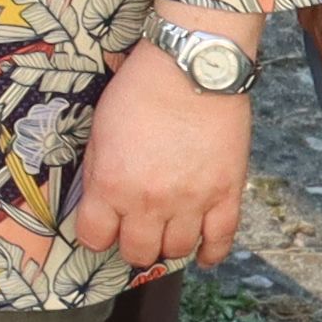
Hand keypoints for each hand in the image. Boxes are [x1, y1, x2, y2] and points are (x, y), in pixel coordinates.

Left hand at [67, 38, 254, 273]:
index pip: (94, 237)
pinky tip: (202, 252)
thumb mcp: (99, 130)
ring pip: (177, 251)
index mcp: (111, 185)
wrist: (192, 68)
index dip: (95, 235)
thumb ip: (98, 172)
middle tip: (134, 230)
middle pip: (138, 252)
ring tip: (166, 232)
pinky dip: (210, 253)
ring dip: (168, 246)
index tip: (101, 229)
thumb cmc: (140, 90)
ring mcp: (192, 202)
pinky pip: (221, 241)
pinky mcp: (227, 194)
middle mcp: (150, 202)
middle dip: (131, 244)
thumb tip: (97, 202)